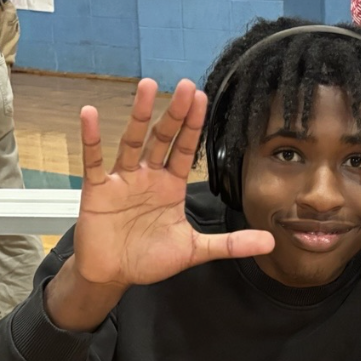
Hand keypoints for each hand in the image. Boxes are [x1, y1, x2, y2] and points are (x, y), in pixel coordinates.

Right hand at [44, 78, 273, 331]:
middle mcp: (148, 177)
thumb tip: (270, 242)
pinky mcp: (98, 189)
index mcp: (171, 186)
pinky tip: (90, 114)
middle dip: (175, 113)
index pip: (185, 150)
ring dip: (139, 115)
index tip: (202, 98)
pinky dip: (91, 139)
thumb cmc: (149, 259)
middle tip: (186, 85)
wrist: (112, 275)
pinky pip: (94, 161)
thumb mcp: (193, 250)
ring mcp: (123, 180)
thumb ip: (230, 244)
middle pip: (163, 139)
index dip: (194, 125)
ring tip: (147, 86)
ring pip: (132, 141)